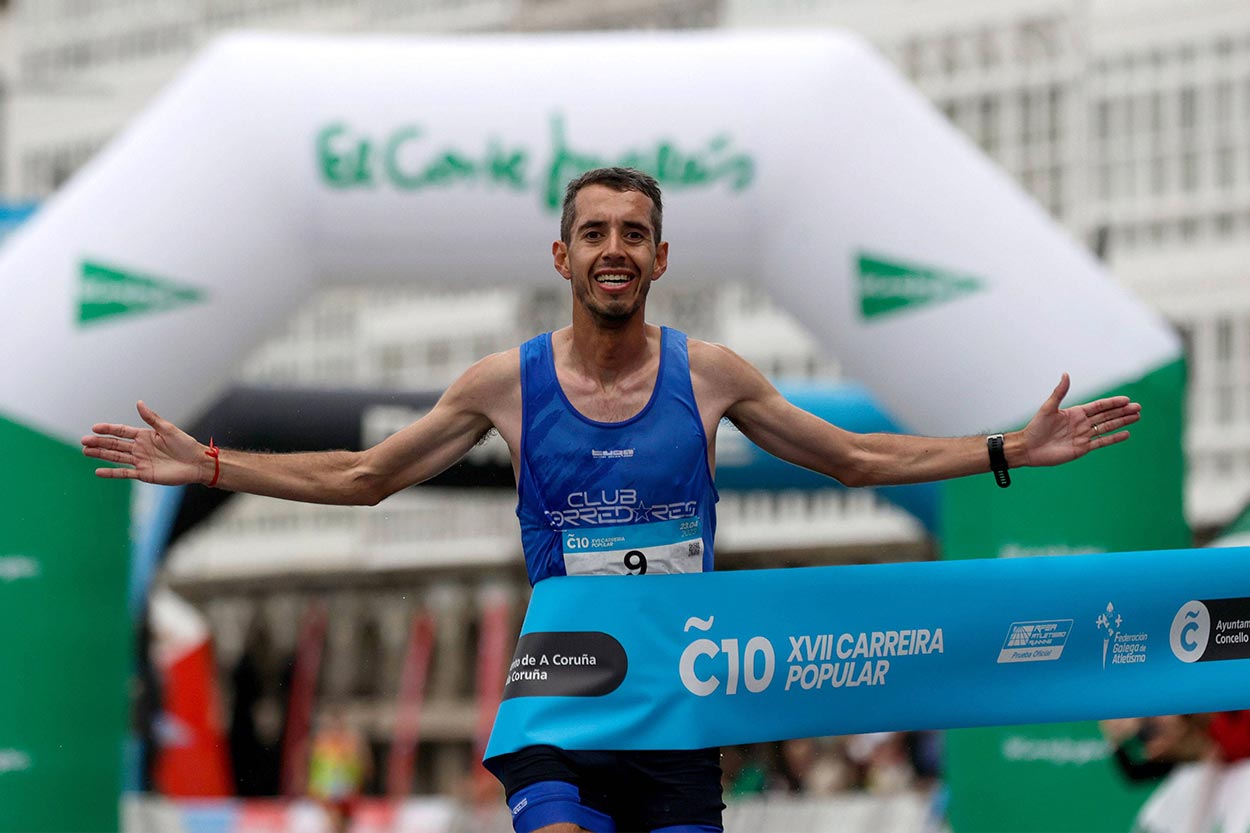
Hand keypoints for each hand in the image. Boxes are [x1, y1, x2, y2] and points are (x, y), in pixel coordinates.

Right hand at [82, 401, 209, 484]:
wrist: (197, 463)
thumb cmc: (186, 444)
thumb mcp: (168, 429)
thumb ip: (152, 418)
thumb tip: (138, 402)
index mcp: (145, 435)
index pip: (122, 431)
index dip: (108, 429)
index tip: (94, 428)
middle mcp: (140, 448)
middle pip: (115, 444)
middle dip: (99, 442)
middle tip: (83, 441)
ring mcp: (140, 461)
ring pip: (116, 457)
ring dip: (101, 455)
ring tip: (85, 452)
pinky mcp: (144, 474)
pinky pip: (124, 473)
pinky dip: (112, 473)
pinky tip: (98, 471)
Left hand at [1021, 373, 1141, 467]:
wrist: (1029, 448)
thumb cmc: (1036, 427)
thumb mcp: (1048, 408)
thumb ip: (1059, 392)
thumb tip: (1066, 374)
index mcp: (1075, 413)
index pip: (1099, 406)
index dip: (1112, 403)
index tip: (1127, 399)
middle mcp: (1081, 423)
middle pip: (1107, 416)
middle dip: (1122, 411)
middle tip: (1138, 407)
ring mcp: (1083, 436)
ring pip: (1107, 427)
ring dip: (1122, 422)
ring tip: (1137, 417)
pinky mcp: (1082, 448)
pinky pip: (1101, 442)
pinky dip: (1114, 438)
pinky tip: (1126, 433)